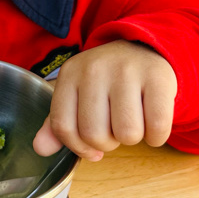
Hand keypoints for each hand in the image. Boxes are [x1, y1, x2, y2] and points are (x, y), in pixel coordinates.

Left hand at [33, 41, 176, 158]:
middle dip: (108, 143)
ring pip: (127, 134)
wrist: (144, 48)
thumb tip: (41, 149)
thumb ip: (58, 122)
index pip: (63, 126)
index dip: (78, 147)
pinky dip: (156, 136)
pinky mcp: (158, 78)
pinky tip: (151, 120)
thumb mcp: (77, 94)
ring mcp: (127, 71)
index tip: (92, 148)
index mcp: (70, 73)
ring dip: (132, 138)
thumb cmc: (107, 80)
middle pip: (94, 134)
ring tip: (133, 119)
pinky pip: (157, 128)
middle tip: (115, 127)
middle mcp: (95, 68)